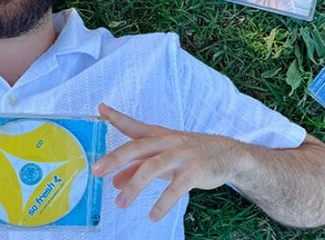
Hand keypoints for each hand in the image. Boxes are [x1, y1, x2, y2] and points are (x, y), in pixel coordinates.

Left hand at [91, 104, 241, 221]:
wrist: (228, 154)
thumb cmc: (189, 154)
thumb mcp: (163, 156)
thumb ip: (138, 167)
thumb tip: (114, 182)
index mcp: (158, 135)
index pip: (134, 126)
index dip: (117, 117)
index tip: (101, 109)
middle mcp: (167, 141)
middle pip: (137, 147)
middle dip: (115, 158)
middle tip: (97, 170)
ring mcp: (181, 155)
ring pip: (152, 168)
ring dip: (134, 186)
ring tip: (121, 203)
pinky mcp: (195, 171)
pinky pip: (175, 189)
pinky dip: (162, 203)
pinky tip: (152, 215)